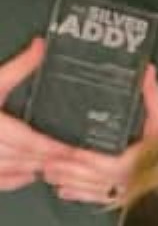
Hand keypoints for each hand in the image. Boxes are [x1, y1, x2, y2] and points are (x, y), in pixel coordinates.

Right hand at [0, 38, 75, 190]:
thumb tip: (40, 46)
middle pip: (24, 156)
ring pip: (13, 168)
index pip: (28, 139)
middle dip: (51, 159)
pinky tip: (31, 174)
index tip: (71, 150)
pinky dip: (16, 179)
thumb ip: (19, 66)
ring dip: (36, 168)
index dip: (52, 147)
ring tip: (59, 166)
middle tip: (76, 160)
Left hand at [41, 63, 157, 205]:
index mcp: (131, 160)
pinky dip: (79, 196)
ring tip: (49, 174)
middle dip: (63, 169)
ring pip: (89, 189)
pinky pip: (98, 199)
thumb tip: (146, 73)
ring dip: (67, 182)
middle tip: (44, 161)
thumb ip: (153, 95)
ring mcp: (125, 190)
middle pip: (86, 176)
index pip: (95, 160)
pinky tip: (66, 192)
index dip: (74, 156)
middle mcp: (126, 179)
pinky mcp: (126, 197)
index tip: (57, 150)